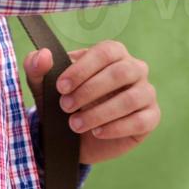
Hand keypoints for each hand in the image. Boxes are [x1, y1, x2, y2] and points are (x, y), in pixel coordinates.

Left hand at [23, 40, 159, 164]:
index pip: (105, 52)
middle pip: (120, 73)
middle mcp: (135, 68)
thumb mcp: (44, 86)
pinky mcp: (151, 117)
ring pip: (131, 98)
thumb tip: (43, 55)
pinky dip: (116, 127)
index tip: (60, 87)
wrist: (75, 136)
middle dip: (89, 91)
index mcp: (113, 52)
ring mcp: (146, 93)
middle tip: (65, 107)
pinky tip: (97, 132)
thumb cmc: (64, 100)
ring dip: (100, 113)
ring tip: (75, 124)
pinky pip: (141, 120)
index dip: (83, 69)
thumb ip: (37, 67)